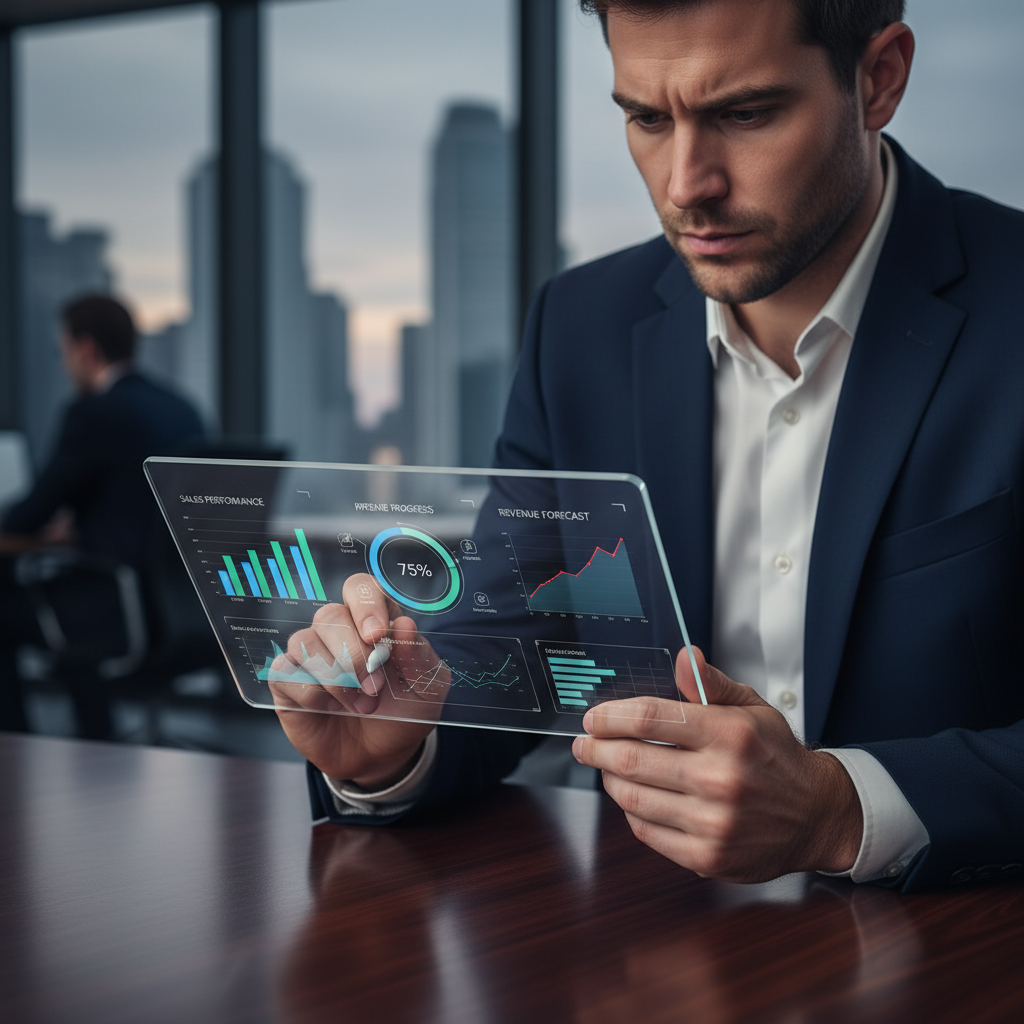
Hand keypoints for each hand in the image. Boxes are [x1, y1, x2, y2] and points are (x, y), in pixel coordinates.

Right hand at [270, 573, 446, 789]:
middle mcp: (338, 631)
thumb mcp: (428, 688)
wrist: (382, 756)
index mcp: (374, 621)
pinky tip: (329, 708)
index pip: (359, 587)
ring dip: (337, 679)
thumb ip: (419, 657)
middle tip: (375, 687)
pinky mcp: (287, 681)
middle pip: (330, 615)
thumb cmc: (405, 713)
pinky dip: (312, 694)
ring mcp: (309, 654)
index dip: (365, 605)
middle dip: (355, 656)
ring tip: (362, 705)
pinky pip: (286, 672)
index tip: (378, 636)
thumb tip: (404, 624)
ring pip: (305, 642)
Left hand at [571, 647, 862, 881]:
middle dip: (596, 749)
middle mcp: (721, 778)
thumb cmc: (778, 757)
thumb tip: (684, 657)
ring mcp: (713, 822)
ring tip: (608, 768)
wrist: (816, 816)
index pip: (651, 718)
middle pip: (631, 759)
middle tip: (584, 744)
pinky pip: (646, 831)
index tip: (594, 718)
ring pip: (632, 797)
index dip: (611, 716)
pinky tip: (636, 798)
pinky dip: (632, 812)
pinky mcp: (707, 856)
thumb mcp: (753, 708)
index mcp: (730, 734)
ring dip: (610, 779)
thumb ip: (712, 685)